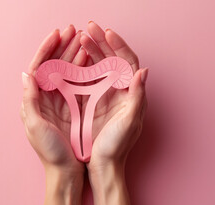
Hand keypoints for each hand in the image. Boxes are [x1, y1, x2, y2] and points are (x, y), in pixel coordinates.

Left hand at [20, 25, 86, 176]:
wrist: (65, 172)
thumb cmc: (49, 152)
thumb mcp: (35, 127)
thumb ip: (30, 100)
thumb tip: (26, 74)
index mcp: (34, 100)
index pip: (38, 67)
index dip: (46, 49)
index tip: (56, 34)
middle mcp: (45, 98)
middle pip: (53, 64)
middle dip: (62, 46)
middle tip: (73, 29)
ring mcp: (59, 101)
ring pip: (66, 70)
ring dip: (73, 54)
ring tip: (82, 38)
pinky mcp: (72, 107)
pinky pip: (77, 83)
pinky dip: (82, 69)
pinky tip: (90, 59)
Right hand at [78, 21, 148, 171]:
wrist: (102, 167)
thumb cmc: (116, 147)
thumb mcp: (129, 123)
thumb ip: (138, 97)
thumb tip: (144, 71)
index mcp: (130, 93)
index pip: (127, 61)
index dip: (117, 45)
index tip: (105, 33)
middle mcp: (118, 91)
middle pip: (111, 59)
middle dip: (99, 41)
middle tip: (87, 28)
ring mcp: (103, 96)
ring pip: (98, 66)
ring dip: (89, 50)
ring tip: (78, 38)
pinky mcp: (90, 102)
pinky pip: (85, 79)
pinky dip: (79, 66)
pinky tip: (71, 59)